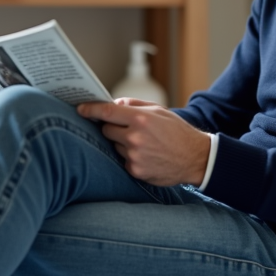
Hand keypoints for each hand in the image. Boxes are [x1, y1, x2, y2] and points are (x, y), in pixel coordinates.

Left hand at [77, 99, 210, 186]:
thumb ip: (134, 105)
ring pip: (115, 145)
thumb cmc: (177, 131)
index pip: (107, 112)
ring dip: (122, 143)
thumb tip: (113, 104)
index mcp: (141, 119)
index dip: (91, 109)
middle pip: (107, 130)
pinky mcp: (135, 170)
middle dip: (112, 127)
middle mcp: (135, 138)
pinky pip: (123, 160)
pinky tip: (146, 155)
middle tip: (127, 128)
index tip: (81, 109)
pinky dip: (130, 156)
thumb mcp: (159, 110)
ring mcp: (134, 156)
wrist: (195, 158)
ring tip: (144, 144)